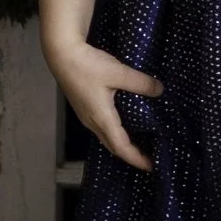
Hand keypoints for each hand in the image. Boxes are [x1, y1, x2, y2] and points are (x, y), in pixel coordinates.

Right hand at [47, 36, 160, 170]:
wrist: (61, 53)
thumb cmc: (87, 65)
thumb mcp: (118, 72)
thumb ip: (141, 82)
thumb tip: (159, 90)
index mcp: (101, 118)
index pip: (121, 147)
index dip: (136, 158)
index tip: (151, 166)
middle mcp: (92, 122)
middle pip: (112, 146)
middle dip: (130, 155)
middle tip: (148, 159)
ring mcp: (86, 115)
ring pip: (106, 137)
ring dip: (122, 144)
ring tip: (139, 145)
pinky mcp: (83, 106)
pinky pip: (101, 128)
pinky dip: (114, 133)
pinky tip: (123, 125)